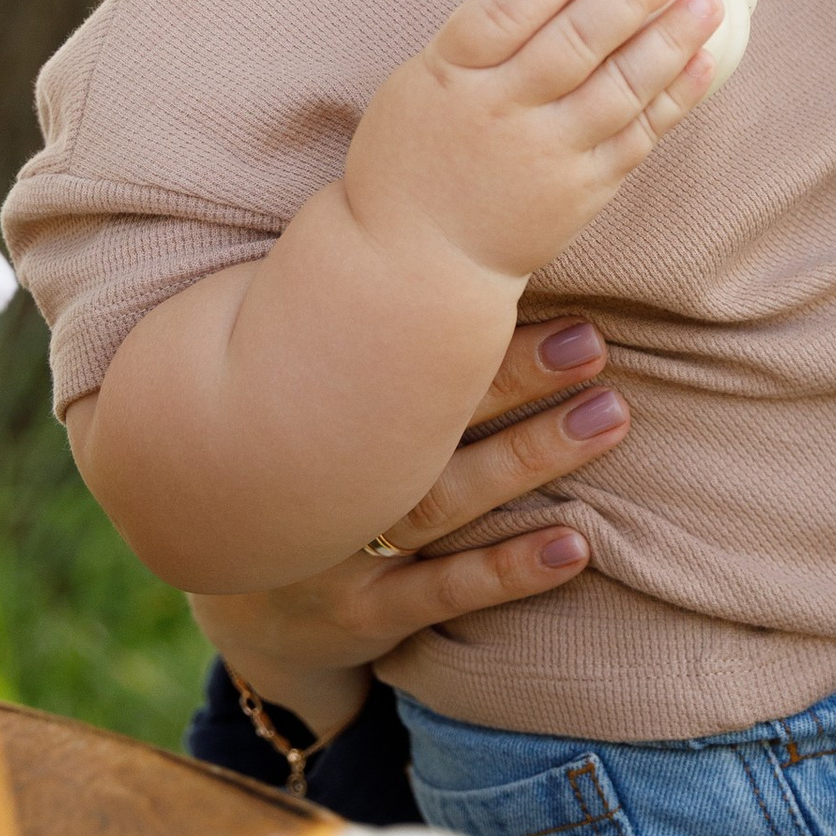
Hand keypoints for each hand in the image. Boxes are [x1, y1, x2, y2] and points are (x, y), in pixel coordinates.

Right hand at [189, 311, 631, 736]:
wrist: (226, 594)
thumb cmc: (276, 454)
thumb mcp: (265, 378)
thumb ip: (313, 317)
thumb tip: (374, 219)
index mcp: (303, 405)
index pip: (387, 357)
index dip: (457, 320)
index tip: (518, 271)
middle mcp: (315, 477)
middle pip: (422, 422)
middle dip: (511, 376)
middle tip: (591, 342)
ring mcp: (332, 553)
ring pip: (441, 503)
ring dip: (529, 459)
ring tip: (609, 417)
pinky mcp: (361, 616)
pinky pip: (440, 593)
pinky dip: (508, 571)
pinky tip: (577, 546)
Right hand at [348, 0, 722, 283]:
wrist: (421, 261)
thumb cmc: (416, 156)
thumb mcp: (421, 83)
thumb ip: (477, 34)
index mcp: (453, 78)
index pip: (499, 19)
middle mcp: (503, 116)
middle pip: (571, 49)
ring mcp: (548, 157)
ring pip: (617, 91)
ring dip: (668, 42)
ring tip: (706, 2)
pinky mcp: (583, 190)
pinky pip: (637, 136)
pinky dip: (674, 97)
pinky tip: (702, 59)